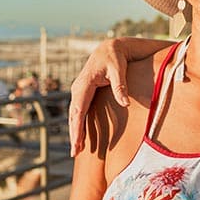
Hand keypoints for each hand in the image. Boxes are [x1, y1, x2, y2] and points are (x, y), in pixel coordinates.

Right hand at [68, 39, 128, 155]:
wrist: (110, 48)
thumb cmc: (115, 58)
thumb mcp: (118, 69)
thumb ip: (120, 86)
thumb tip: (125, 103)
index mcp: (84, 84)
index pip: (79, 110)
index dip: (77, 128)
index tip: (78, 142)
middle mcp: (78, 88)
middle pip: (74, 116)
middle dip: (74, 134)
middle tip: (75, 152)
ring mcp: (79, 91)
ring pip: (75, 115)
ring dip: (76, 131)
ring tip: (77, 149)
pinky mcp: (84, 93)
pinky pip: (80, 111)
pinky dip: (79, 124)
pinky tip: (81, 136)